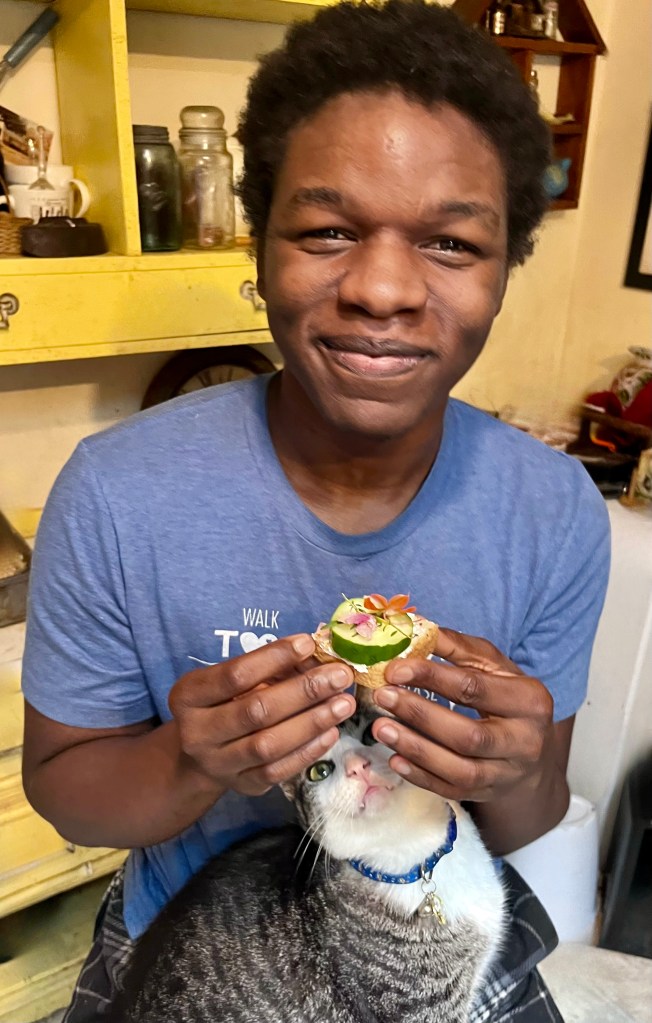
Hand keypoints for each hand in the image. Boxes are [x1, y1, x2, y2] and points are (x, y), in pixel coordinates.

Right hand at [168, 634, 354, 795]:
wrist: (198, 755)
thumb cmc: (221, 704)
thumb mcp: (227, 682)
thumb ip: (265, 669)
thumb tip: (315, 656)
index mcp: (189, 696)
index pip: (235, 675)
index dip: (273, 657)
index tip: (308, 643)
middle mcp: (197, 733)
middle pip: (256, 711)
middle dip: (304, 691)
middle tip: (340, 676)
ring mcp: (219, 764)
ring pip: (269, 745)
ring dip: (312, 722)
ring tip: (343, 703)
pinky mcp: (242, 786)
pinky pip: (278, 771)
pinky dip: (307, 751)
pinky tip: (330, 732)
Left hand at [370, 628, 555, 803]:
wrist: (531, 747)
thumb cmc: (506, 698)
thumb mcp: (493, 666)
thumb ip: (459, 648)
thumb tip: (418, 629)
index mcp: (529, 699)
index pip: (474, 688)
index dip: (431, 677)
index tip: (395, 669)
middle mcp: (525, 741)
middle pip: (468, 735)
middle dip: (420, 715)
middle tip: (383, 696)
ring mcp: (508, 773)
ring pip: (460, 769)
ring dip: (416, 749)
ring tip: (380, 727)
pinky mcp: (489, 793)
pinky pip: (452, 791)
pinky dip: (421, 777)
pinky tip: (395, 759)